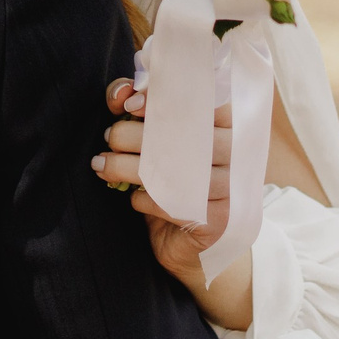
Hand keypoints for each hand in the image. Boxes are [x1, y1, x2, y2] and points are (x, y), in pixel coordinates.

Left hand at [95, 78, 252, 330]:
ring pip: (171, 170)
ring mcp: (232, 189)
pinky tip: (134, 197)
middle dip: (133, 133)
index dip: (162, 98)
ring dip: (125, 166)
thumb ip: (143, 110)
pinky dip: (143, 199)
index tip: (129, 104)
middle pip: (182, 134)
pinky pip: (171, 203)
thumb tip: (122, 92)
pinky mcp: (219, 220)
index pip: (201, 99)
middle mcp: (238, 155)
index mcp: (230, 126)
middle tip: (108, 136)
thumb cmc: (175, 183)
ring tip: (100, 164)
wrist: (193, 246)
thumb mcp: (161, 143)